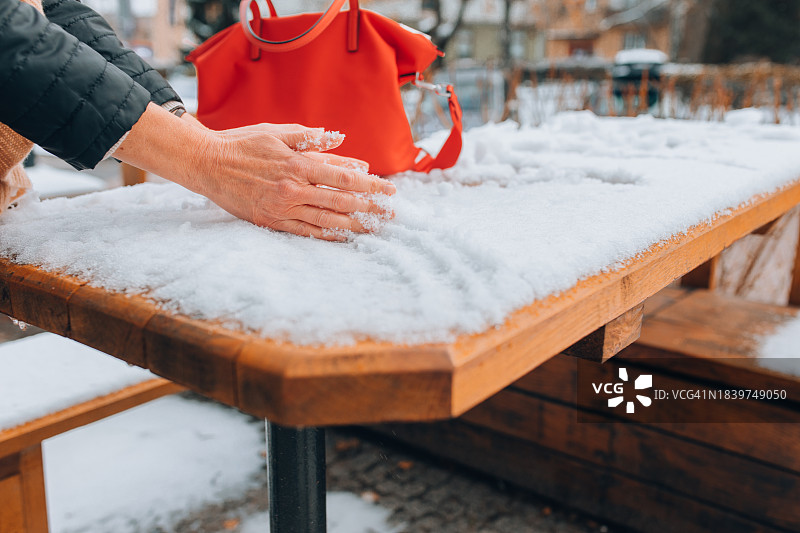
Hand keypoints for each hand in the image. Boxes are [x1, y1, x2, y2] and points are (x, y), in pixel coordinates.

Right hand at [115, 104, 394, 240]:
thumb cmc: (244, 143)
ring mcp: (282, 209)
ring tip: (375, 229)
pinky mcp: (271, 222)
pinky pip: (306, 232)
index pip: (344, 178)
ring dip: (355, 225)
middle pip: (342, 202)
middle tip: (390, 214)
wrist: (207, 164)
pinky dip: (328, 235)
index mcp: (298, 164)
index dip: (370, 186)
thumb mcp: (279, 133)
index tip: (389, 190)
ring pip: (327, 221)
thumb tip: (341, 140)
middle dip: (370, 209)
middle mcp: (293, 189)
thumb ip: (312, 139)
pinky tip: (344, 237)